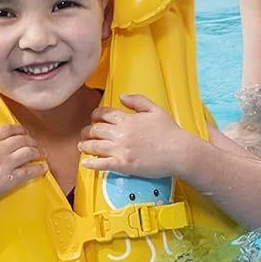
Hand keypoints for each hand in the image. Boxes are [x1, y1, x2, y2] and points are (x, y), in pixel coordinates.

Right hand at [0, 114, 45, 212]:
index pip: (9, 129)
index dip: (20, 129)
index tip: (24, 132)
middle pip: (22, 140)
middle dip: (31, 141)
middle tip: (35, 145)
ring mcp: (6, 165)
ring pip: (29, 153)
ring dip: (38, 152)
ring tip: (41, 155)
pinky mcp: (10, 180)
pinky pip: (30, 171)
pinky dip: (39, 168)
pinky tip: (43, 168)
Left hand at [79, 94, 194, 177]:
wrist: (179, 151)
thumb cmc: (170, 132)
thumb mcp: (155, 109)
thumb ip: (137, 100)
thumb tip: (121, 97)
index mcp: (128, 119)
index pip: (104, 114)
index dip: (95, 115)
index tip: (93, 118)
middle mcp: (121, 133)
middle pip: (96, 130)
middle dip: (87, 130)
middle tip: (85, 133)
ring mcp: (120, 150)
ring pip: (95, 146)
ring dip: (85, 145)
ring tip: (81, 146)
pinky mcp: (123, 165)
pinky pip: (101, 164)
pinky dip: (91, 163)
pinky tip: (85, 163)